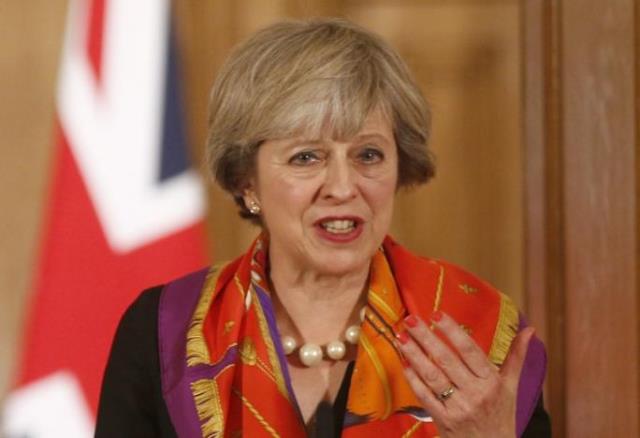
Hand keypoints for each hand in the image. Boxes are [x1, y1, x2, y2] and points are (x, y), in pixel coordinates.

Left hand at [395, 311, 533, 437]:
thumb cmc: (501, 415)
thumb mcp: (511, 387)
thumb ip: (517, 357)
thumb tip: (530, 330)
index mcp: (492, 382)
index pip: (470, 350)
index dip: (453, 331)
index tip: (437, 314)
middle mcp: (476, 394)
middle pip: (447, 360)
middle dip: (426, 338)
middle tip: (411, 319)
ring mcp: (458, 408)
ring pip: (433, 376)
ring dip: (414, 355)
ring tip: (401, 337)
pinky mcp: (444, 421)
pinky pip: (425, 396)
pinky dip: (413, 379)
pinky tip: (404, 363)